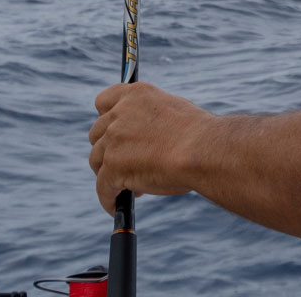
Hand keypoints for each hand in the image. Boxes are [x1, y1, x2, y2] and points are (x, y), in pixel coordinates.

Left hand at [88, 82, 208, 212]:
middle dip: (108, 150)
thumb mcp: (171, 111)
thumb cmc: (199, 135)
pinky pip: (103, 187)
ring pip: (97, 161)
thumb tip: (142, 139)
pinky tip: (116, 206)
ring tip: (126, 188)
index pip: (103, 101)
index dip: (105, 118)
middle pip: (97, 134)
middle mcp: (120, 113)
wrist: (204, 150)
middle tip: (124, 165)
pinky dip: (108, 198)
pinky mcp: (113, 166)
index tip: (111, 131)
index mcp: (136, 95)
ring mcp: (114, 139)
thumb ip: (149, 119)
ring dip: (108, 174)